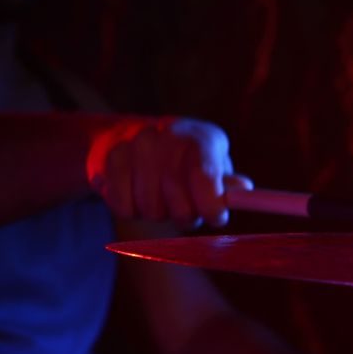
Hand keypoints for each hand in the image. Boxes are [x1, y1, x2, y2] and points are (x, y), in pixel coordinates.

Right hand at [86, 117, 252, 228]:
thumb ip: (227, 184)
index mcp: (202, 138)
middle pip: (180, 204)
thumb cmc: (187, 161)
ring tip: (160, 197)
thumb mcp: (214, 166)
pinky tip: (137, 194)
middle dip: (186, 215)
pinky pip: (124, 208)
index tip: (214, 217)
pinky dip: (132, 211)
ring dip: (159, 213)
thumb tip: (242, 190)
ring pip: (151, 210)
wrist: (133, 138)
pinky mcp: (110, 159)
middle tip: (184, 206)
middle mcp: (169, 136)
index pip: (205, 179)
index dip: (211, 207)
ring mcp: (137, 145)